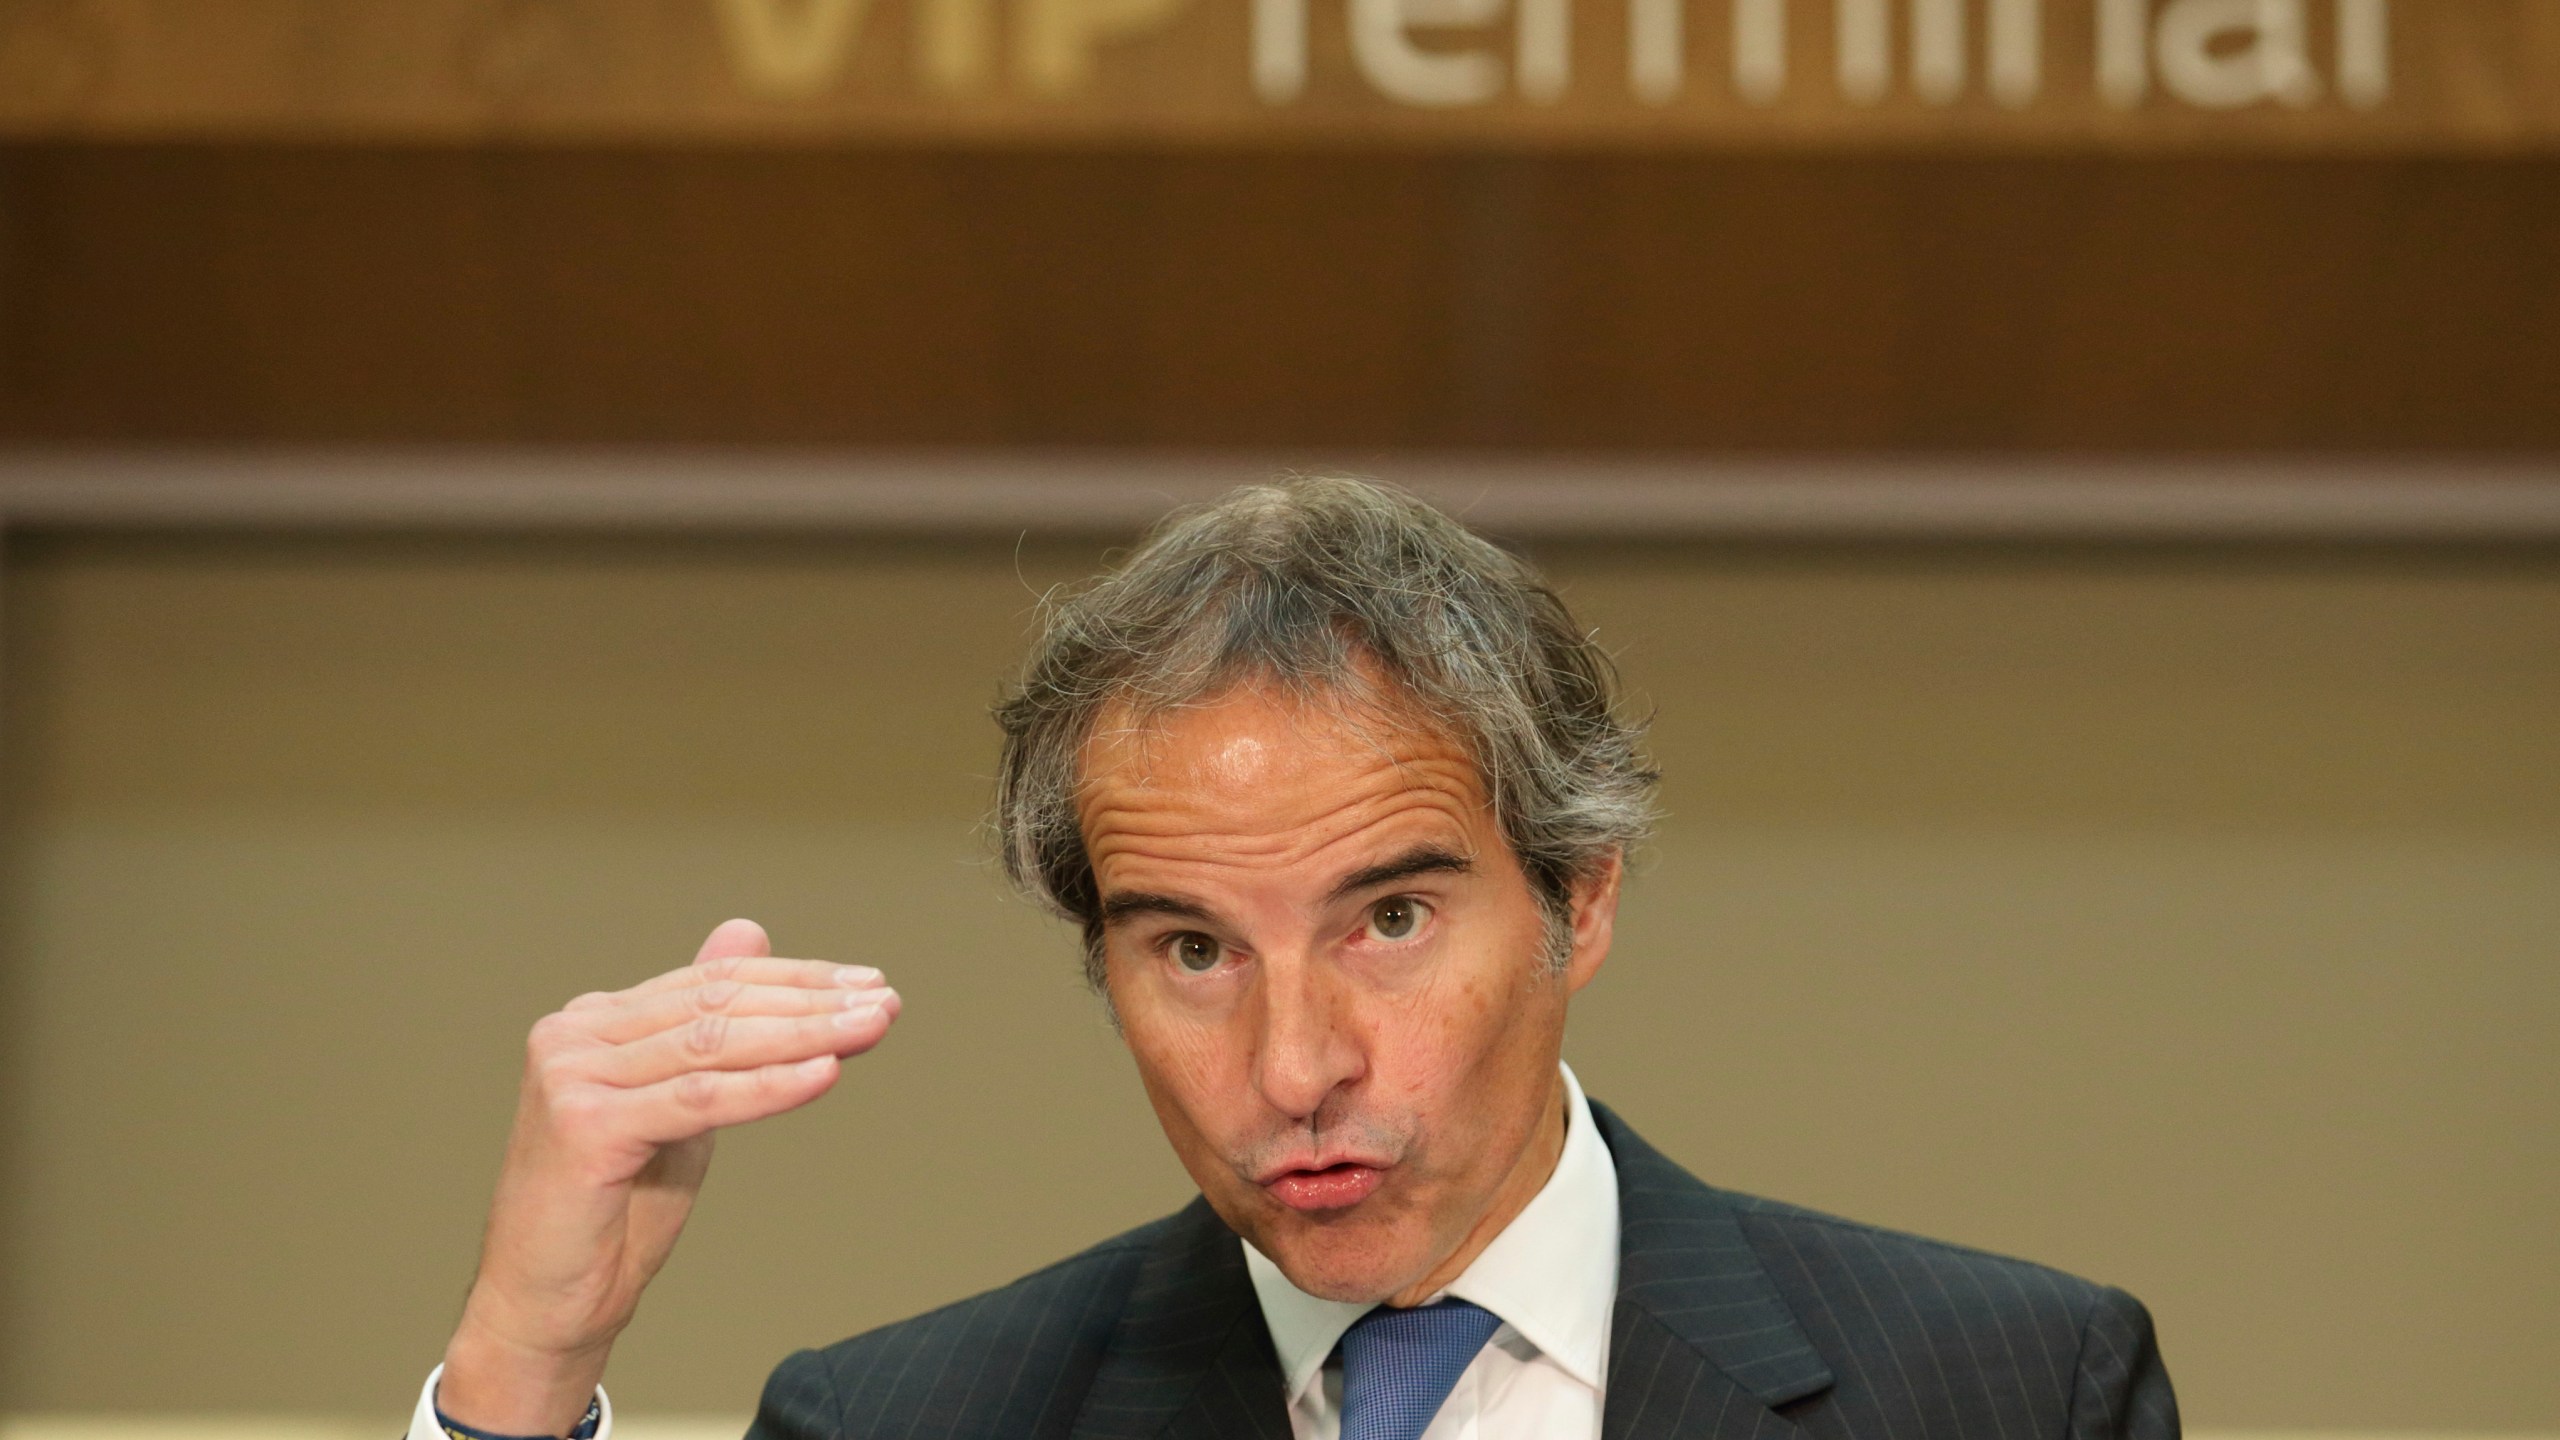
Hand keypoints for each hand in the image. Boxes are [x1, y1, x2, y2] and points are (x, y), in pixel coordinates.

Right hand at [437, 919, 898, 1433]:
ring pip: (713, 1044)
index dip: (795, 978)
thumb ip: (709, 1025)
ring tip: (871, 1026)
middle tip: (883, 1000)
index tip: (867, 983)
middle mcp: (573, 1034)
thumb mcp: (679, 1101)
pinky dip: (768, 1085)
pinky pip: (698, 1098)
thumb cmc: (616, 1209)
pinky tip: (825, 1072)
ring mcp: (571, 1075)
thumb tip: (748, 930)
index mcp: (594, 1021)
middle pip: (716, 1005)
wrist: (550, 1301)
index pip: (712, 981)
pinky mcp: (583, 1125)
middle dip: (811, 1001)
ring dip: (805, 1033)